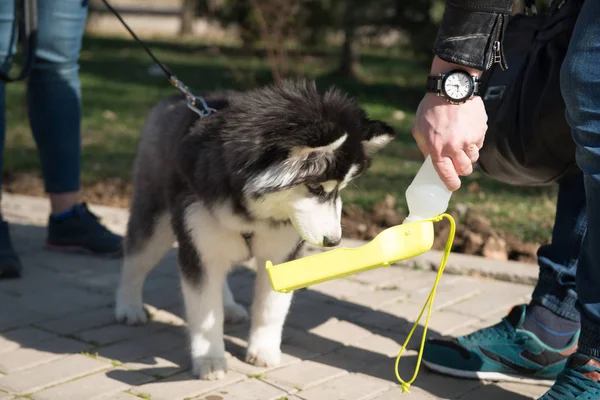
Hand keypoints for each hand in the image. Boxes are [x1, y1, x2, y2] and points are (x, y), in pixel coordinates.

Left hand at [412, 57, 487, 190]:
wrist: (451, 87)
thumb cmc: (430, 108)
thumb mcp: (418, 128)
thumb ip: (424, 147)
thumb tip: (429, 161)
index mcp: (437, 148)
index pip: (446, 174)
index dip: (451, 183)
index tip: (452, 186)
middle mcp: (454, 147)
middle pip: (465, 169)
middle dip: (462, 170)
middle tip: (458, 165)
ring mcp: (470, 139)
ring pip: (474, 158)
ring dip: (468, 155)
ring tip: (461, 144)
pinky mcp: (481, 131)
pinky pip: (479, 144)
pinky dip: (474, 142)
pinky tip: (467, 131)